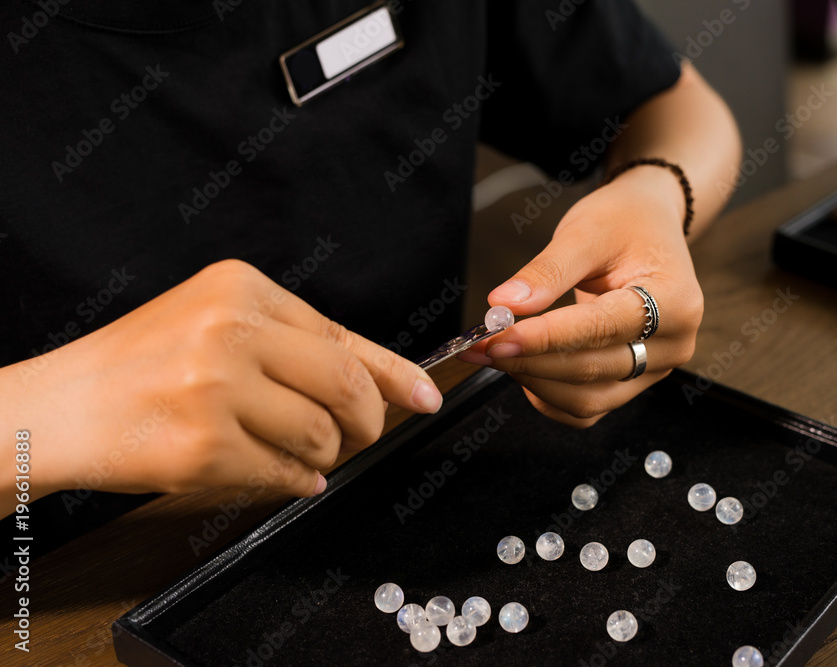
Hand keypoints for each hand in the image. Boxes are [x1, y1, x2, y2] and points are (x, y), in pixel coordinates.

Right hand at [4, 259, 441, 510]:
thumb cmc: (142, 365)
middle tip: (360, 436)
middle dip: (367, 421)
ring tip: (293, 450)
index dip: (395, 372)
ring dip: (323, 455)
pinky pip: (286, 474)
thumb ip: (293, 345)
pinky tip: (277, 471)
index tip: (426, 396)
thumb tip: (381, 385)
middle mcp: (229, 330)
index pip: (342, 335)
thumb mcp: (216, 324)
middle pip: (346, 385)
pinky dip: (294, 481)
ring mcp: (215, 388)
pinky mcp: (202, 447)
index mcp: (240, 288)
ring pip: (322, 436)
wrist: (59, 406)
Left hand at [460, 167, 702, 426]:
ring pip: (587, 399)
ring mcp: (656, 371)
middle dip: (529, 359)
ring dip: (533, 380)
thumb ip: (545, 272)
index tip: (499, 336)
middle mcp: (673, 345)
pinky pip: (585, 408)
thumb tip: (503, 305)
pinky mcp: (632, 383)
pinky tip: (522, 366)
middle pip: (592, 370)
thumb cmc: (624, 224)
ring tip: (494, 351)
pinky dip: (547, 395)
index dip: (547, 337)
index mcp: (674, 301)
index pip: (602, 328)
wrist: (649, 228)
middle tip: (480, 343)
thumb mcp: (585, 232)